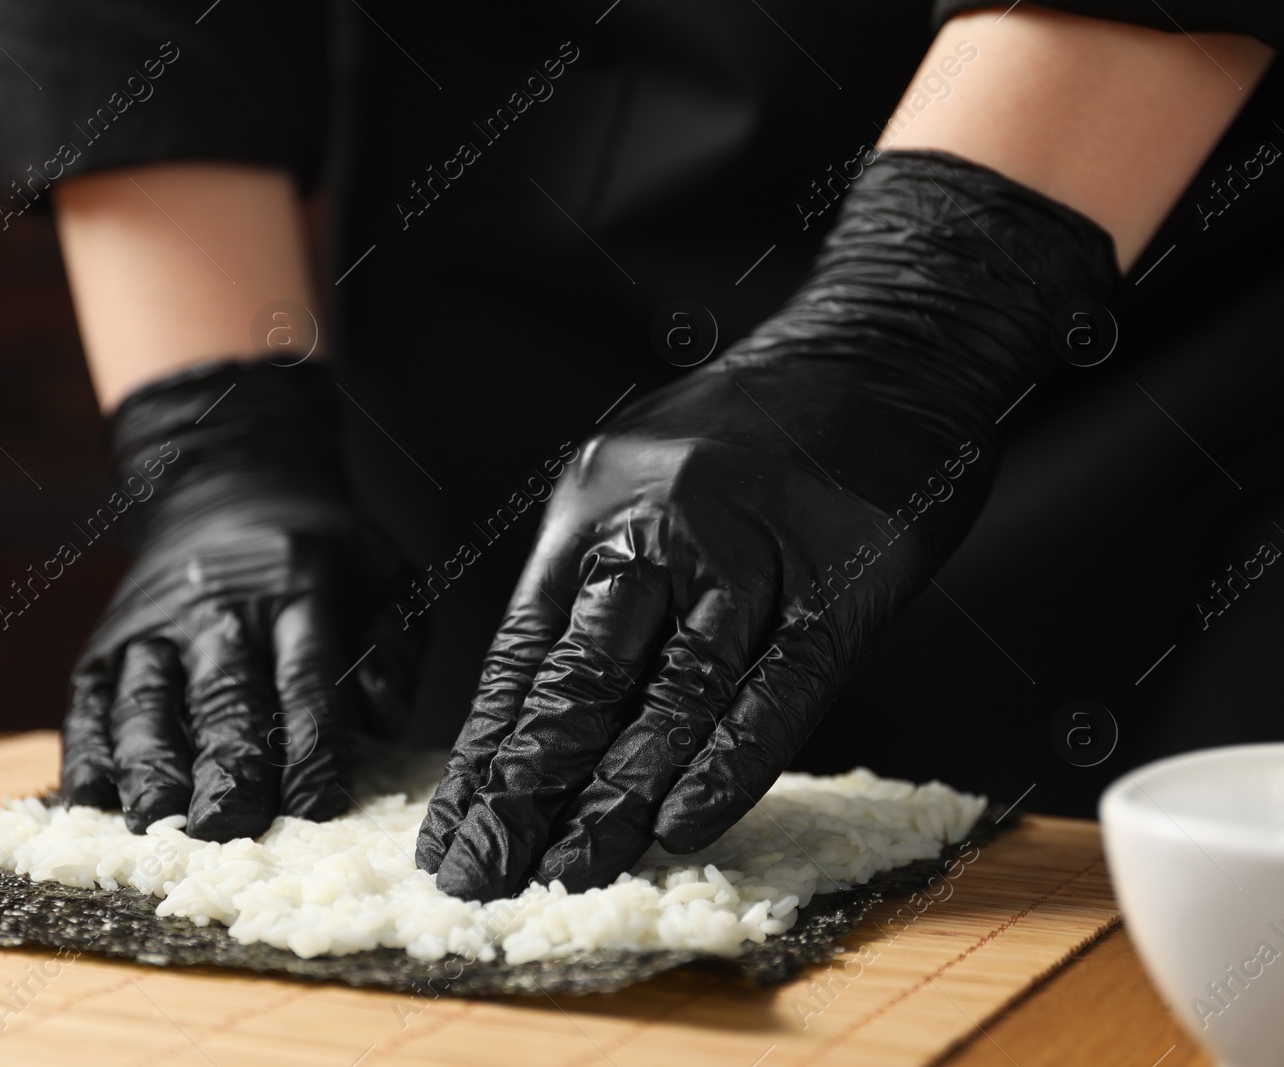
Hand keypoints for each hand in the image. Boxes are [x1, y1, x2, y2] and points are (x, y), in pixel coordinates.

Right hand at [62, 360, 421, 838]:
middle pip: (222, 696)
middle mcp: (219, 610)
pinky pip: (90, 704)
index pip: (308, 678)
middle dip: (225, 766)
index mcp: (299, 589)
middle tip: (228, 825)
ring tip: (157, 821)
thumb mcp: (384, 576)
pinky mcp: (104, 647)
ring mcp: (153, 627)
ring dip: (150, 764)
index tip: (319, 806)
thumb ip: (394, 647)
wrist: (229, 491)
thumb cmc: (323, 561)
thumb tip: (379, 717)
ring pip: (147, 701)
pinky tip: (94, 799)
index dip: (313, 744)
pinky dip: (89, 752)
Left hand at [417, 150, 1117, 899]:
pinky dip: (728, 757)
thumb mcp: (647, 472)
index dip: (485, 754)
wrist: (891, 339)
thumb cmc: (762, 422)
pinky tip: (680, 822)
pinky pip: (776, 683)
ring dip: (616, 792)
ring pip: (670, 692)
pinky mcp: (841, 577)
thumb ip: (606, 576)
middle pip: (581, 678)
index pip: (523, 654)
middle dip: (525, 788)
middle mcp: (658, 522)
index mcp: (595, 503)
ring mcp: (750, 548)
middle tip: (481, 875)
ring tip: (570, 871)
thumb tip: (554, 702)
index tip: (451, 833)